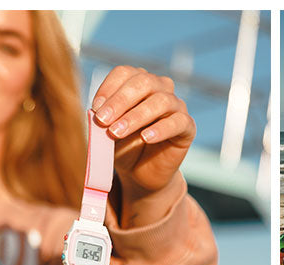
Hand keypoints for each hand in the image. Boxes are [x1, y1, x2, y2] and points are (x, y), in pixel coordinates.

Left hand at [91, 66, 195, 198]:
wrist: (139, 171)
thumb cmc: (123, 144)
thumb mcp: (107, 130)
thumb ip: (103, 119)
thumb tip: (98, 111)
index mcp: (138, 82)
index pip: (125, 73)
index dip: (109, 88)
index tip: (95, 108)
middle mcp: (160, 88)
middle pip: (143, 82)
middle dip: (120, 101)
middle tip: (102, 120)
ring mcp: (176, 106)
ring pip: (161, 101)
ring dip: (136, 116)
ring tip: (117, 132)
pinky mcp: (187, 126)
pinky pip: (179, 122)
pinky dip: (161, 129)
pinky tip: (146, 138)